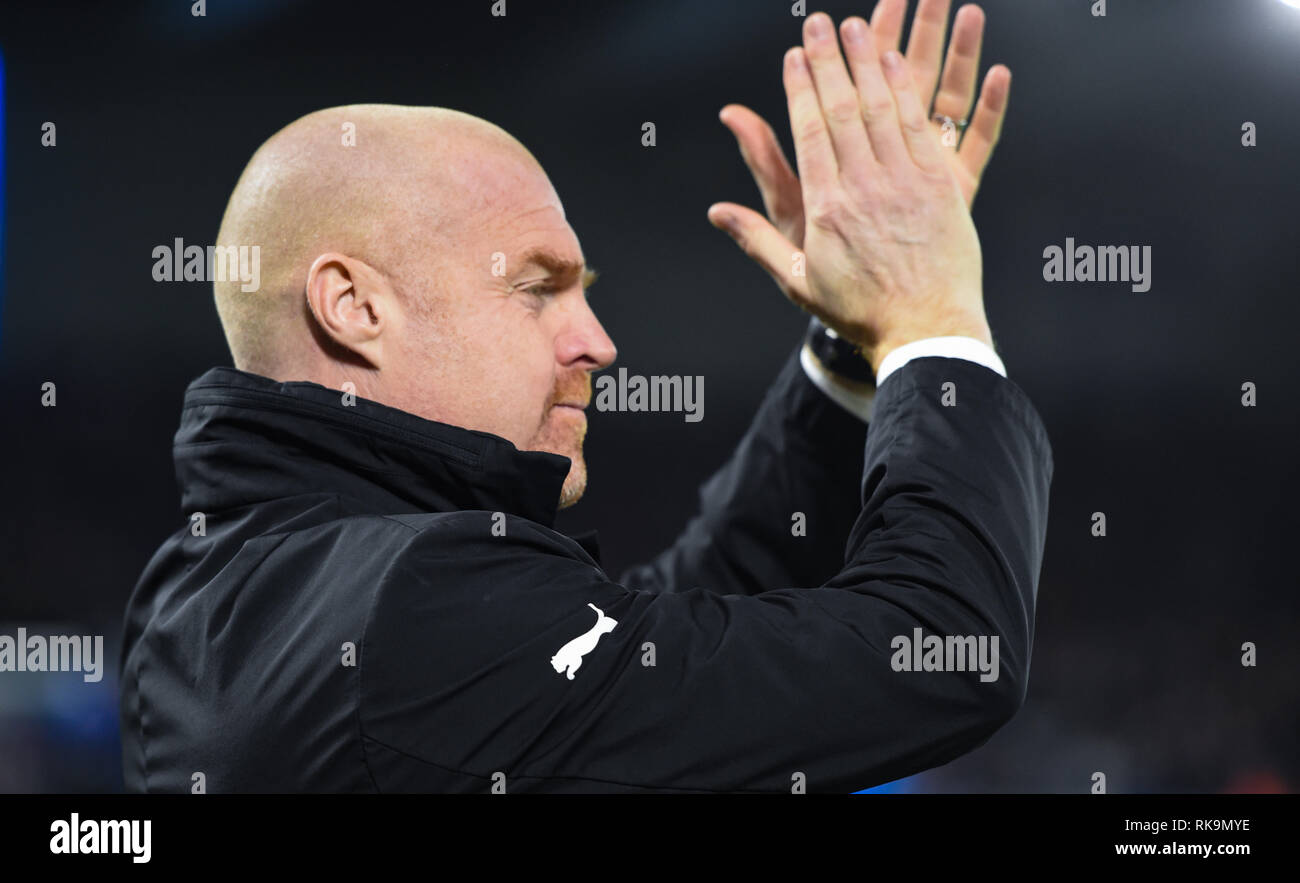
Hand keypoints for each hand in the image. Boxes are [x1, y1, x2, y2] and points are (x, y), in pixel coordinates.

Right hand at [710, 12, 993, 371]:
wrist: (925, 330)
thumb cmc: (859, 311)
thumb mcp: (796, 280)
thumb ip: (755, 239)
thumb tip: (716, 213)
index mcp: (826, 209)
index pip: (810, 132)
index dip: (801, 88)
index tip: (796, 55)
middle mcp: (865, 188)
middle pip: (845, 109)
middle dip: (831, 61)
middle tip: (822, 23)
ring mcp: (907, 184)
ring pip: (884, 110)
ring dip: (870, 63)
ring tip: (859, 27)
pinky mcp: (943, 187)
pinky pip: (922, 128)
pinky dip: (908, 92)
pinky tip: (899, 64)